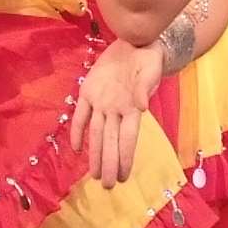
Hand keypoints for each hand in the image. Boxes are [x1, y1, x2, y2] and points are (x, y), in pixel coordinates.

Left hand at [70, 37, 163, 186]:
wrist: (136, 41)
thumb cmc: (149, 59)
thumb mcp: (150, 69)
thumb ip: (145, 87)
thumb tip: (143, 107)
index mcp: (131, 108)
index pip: (128, 139)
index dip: (125, 158)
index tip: (123, 177)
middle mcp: (115, 109)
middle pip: (110, 141)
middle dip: (108, 163)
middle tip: (107, 186)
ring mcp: (100, 102)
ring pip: (96, 132)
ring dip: (95, 153)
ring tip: (95, 175)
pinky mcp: (88, 90)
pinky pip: (80, 114)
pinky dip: (78, 130)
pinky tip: (77, 148)